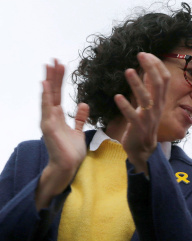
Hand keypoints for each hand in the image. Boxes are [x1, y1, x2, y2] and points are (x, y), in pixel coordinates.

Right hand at [36, 59, 89, 209]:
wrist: (68, 167)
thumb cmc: (71, 152)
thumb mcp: (78, 131)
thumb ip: (79, 118)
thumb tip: (83, 104)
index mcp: (57, 116)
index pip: (58, 94)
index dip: (59, 80)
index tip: (60, 65)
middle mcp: (50, 116)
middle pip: (52, 92)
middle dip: (53, 76)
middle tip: (54, 59)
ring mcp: (48, 121)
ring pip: (48, 97)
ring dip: (50, 81)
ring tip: (50, 66)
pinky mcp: (48, 127)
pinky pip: (47, 109)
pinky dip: (46, 96)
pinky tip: (45, 84)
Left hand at [114, 53, 168, 174]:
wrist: (143, 149)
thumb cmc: (144, 124)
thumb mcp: (150, 104)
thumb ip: (149, 88)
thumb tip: (147, 70)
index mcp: (161, 100)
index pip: (164, 79)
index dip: (157, 65)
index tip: (145, 54)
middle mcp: (157, 107)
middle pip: (158, 84)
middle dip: (150, 68)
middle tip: (140, 55)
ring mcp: (148, 117)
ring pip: (146, 98)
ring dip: (137, 84)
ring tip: (127, 71)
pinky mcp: (138, 127)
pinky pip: (132, 116)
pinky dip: (125, 106)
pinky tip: (117, 97)